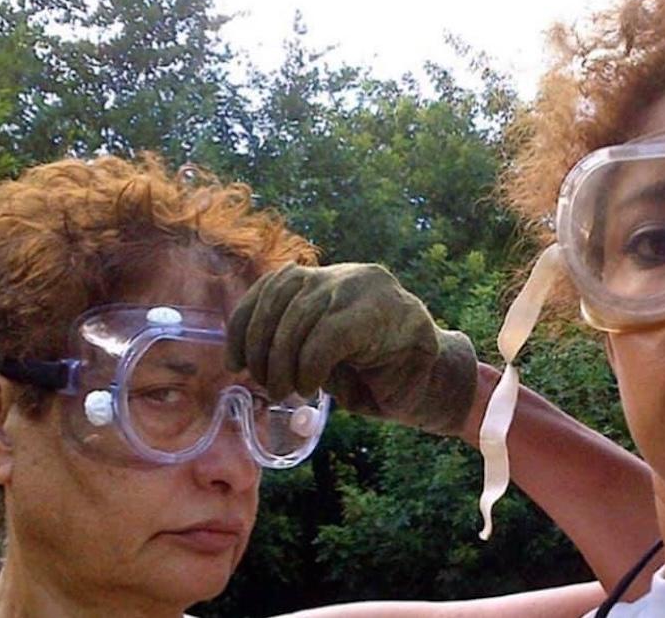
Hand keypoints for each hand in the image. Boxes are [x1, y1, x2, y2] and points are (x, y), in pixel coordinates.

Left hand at [224, 263, 478, 434]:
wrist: (430, 389)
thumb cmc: (373, 376)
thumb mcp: (321, 355)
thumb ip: (291, 342)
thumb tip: (246, 354)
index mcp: (330, 279)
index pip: (273, 285)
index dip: (244, 322)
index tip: (234, 362)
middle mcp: (347, 274)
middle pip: (282, 298)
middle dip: (261, 347)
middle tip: (265, 385)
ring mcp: (369, 288)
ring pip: (302, 316)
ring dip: (284, 361)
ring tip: (287, 391)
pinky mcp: (386, 313)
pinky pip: (329, 334)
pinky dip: (310, 364)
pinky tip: (311, 386)